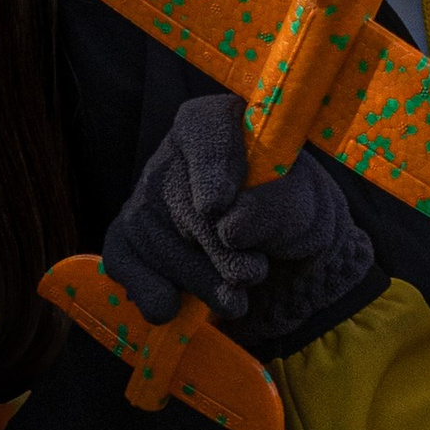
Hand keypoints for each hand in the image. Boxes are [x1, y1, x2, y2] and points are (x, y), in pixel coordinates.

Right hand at [102, 92, 372, 347]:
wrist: (277, 255)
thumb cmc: (289, 214)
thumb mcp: (303, 206)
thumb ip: (276, 207)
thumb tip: (231, 228)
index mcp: (218, 124)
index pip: (204, 130)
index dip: (209, 166)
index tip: (216, 205)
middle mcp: (172, 156)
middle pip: (181, 202)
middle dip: (221, 251)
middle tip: (255, 272)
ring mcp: (143, 199)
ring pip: (159, 244)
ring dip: (203, 282)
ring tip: (237, 290)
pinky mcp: (126, 241)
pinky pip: (126, 267)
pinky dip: (156, 296)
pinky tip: (178, 305)